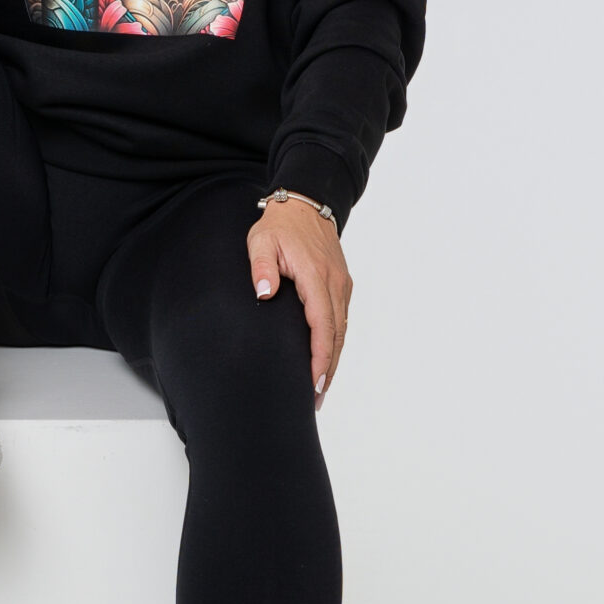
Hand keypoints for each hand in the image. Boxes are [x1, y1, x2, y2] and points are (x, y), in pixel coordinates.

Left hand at [247, 199, 351, 409]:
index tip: (314, 382)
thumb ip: (261, 267)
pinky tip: (326, 362)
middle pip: (336, 335)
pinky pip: (341, 321)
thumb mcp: (261, 241)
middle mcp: (334, 283)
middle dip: (328, 369)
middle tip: (316, 399)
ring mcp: (341, 285)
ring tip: (320, 390)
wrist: (306, 204)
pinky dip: (335, 344)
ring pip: (342, 330)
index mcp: (315, 275)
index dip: (319, 356)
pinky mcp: (341, 286)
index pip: (321, 324)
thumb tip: (264, 292)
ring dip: (333, 360)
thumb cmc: (280, 226)